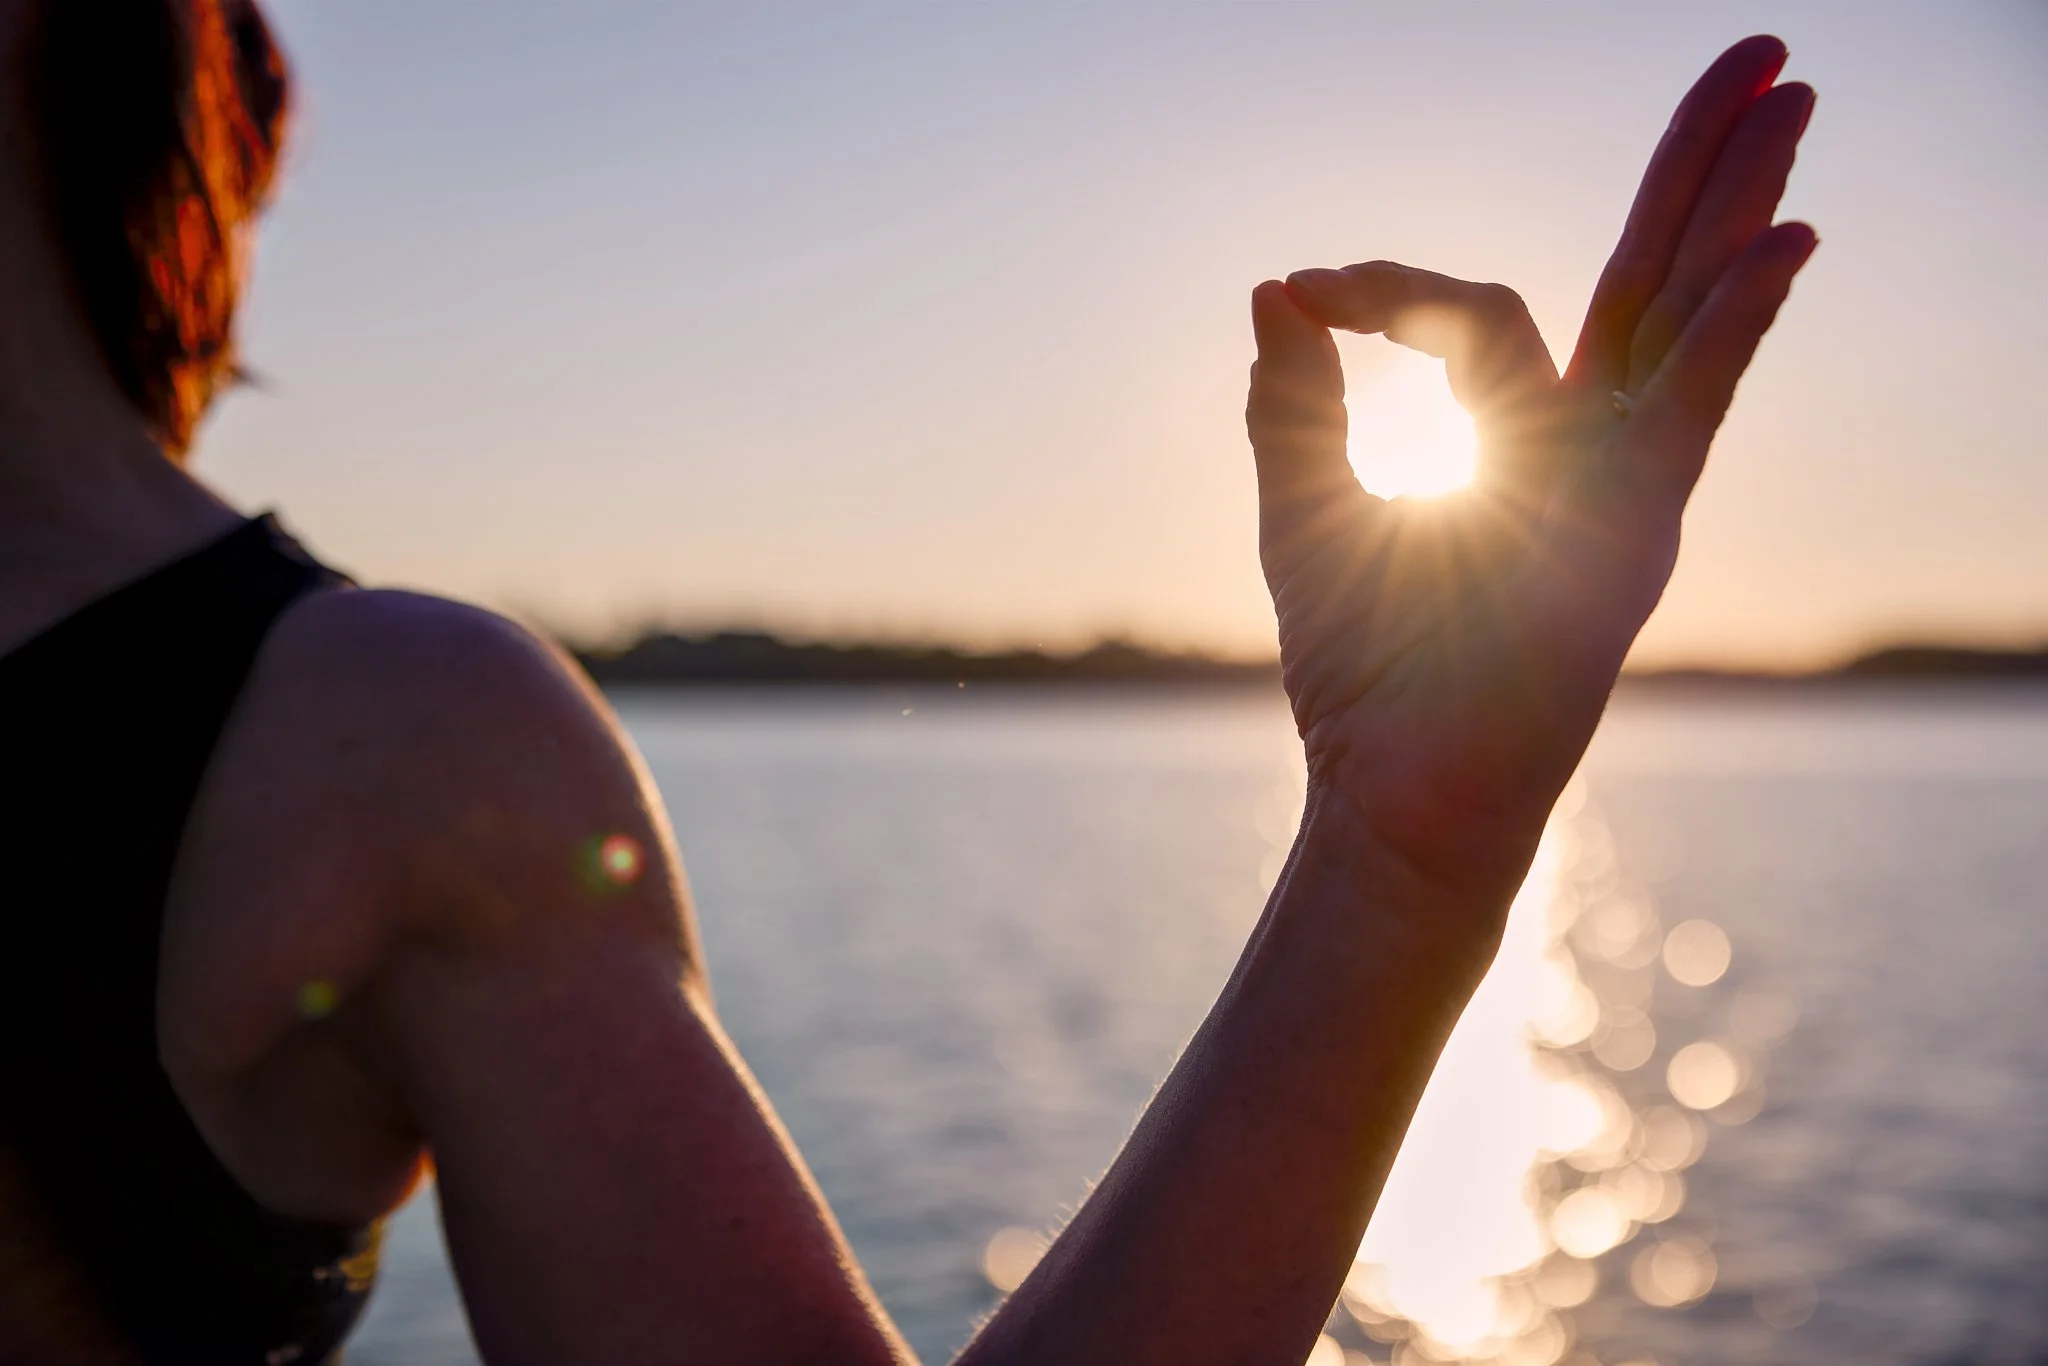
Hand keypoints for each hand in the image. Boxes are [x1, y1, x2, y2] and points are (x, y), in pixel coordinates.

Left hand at [1247, 35, 1816, 909]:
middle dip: (1696, 167)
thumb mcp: (1305, 508)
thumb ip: (1296, 402)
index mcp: (1515, 436)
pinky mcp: (1636, 525)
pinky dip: (1733, 327)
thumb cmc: (1359, 671)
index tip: (1306, 292)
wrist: (1395, 787)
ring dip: (1736, 202)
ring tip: (1789, 91)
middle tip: (1757, 58)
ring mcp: (1621, 480)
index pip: (1477, 311)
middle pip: (1648, 275)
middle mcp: (1586, 444)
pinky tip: (1783, 242)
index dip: (1393, 284)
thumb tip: (1273, 289)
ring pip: (1686, 312)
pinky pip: (1692, 408)